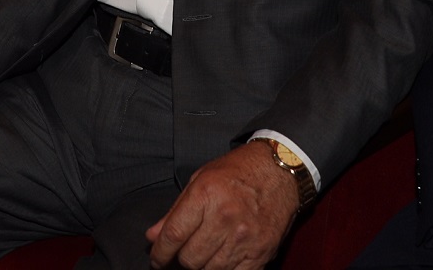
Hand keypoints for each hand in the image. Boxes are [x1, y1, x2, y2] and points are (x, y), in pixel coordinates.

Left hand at [146, 141, 301, 269]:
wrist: (279, 172)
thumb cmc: (236, 172)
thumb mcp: (200, 180)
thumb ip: (175, 211)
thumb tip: (153, 236)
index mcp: (206, 195)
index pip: (174, 235)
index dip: (160, 252)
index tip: (156, 258)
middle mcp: (225, 218)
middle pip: (190, 258)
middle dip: (180, 259)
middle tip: (182, 252)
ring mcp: (245, 238)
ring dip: (201, 266)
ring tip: (202, 254)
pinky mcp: (261, 252)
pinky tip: (220, 261)